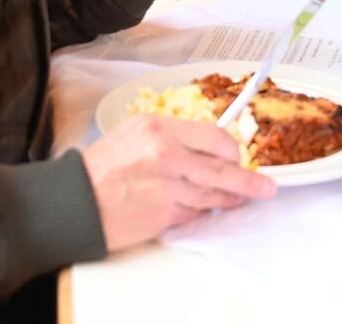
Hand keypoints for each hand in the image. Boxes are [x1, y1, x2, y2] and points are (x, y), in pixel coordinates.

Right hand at [78, 115, 275, 251]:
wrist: (75, 200)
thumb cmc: (102, 166)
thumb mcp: (135, 132)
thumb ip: (171, 136)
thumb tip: (206, 146)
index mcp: (160, 128)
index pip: (214, 136)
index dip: (231, 150)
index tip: (238, 157)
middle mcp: (167, 155)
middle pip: (222, 170)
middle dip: (249, 182)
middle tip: (267, 188)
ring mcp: (167, 187)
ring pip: (212, 196)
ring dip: (229, 200)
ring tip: (240, 200)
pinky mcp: (164, 214)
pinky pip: (193, 214)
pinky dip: (198, 212)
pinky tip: (198, 209)